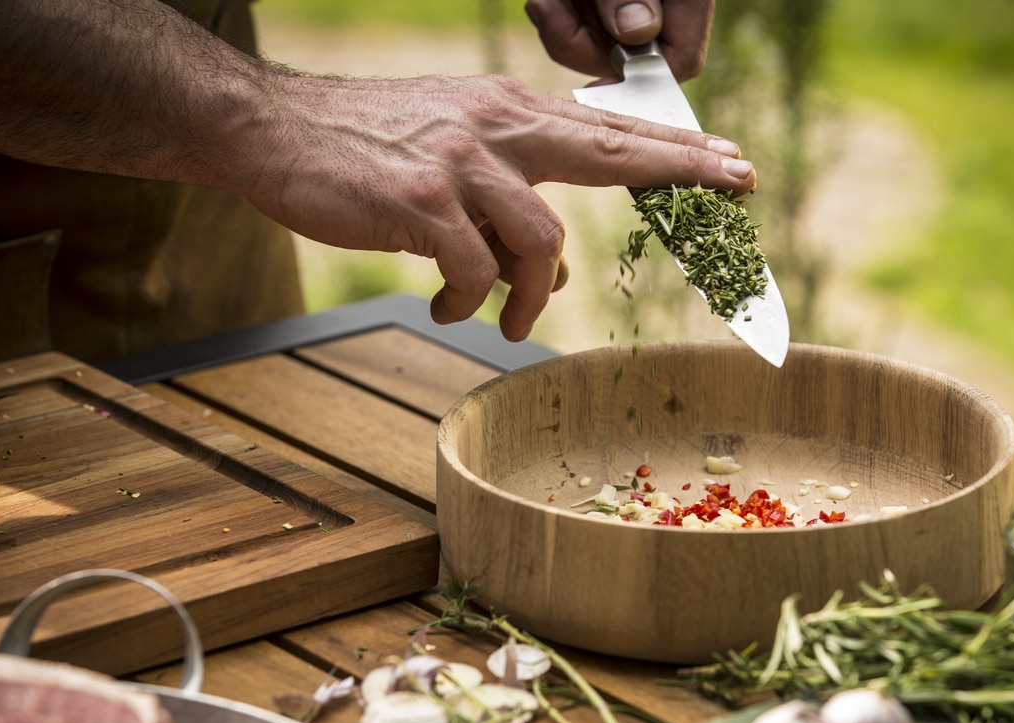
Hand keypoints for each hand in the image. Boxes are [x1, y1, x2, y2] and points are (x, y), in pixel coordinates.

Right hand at [243, 72, 752, 340]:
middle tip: (739, 186)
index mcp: (507, 110)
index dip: (676, 148)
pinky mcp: (421, 202)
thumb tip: (557, 270)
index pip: (608, 129)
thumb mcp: (450, 154)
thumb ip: (507, 197)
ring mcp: (460, 162)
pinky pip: (474, 272)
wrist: (274, 128)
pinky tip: (448, 308)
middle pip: (611, 150)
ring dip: (531, 296)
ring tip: (506, 321)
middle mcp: (494, 126)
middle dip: (683, 169)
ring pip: (540, 241)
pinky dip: (468, 302)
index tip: (731, 161)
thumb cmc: (365, 148)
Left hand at [525, 0, 714, 81]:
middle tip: (550, 10)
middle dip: (583, 44)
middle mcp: (659, 3)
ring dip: (560, 27)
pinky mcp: (593, 4)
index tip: (596, 83)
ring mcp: (624, 5)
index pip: (681, 60)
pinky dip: (552, 13)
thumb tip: (636, 31)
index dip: (643, 80)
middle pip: (631, 61)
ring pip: (596, 48)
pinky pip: (572, 29)